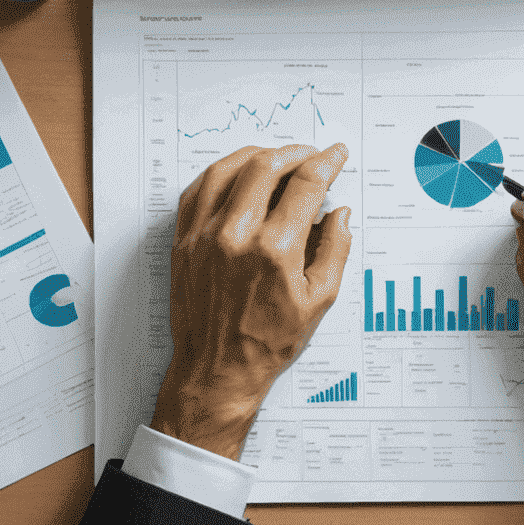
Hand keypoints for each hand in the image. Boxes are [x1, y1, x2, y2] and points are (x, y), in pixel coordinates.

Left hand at [152, 142, 352, 458]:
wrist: (216, 372)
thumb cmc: (266, 343)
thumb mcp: (318, 301)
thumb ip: (335, 250)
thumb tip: (340, 212)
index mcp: (275, 251)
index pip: (306, 185)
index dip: (327, 162)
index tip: (335, 154)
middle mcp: (236, 236)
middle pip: (267, 165)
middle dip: (295, 152)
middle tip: (310, 154)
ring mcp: (204, 236)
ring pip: (228, 168)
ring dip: (257, 154)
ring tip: (276, 157)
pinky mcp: (184, 241)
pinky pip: (198, 189)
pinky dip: (220, 171)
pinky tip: (237, 172)